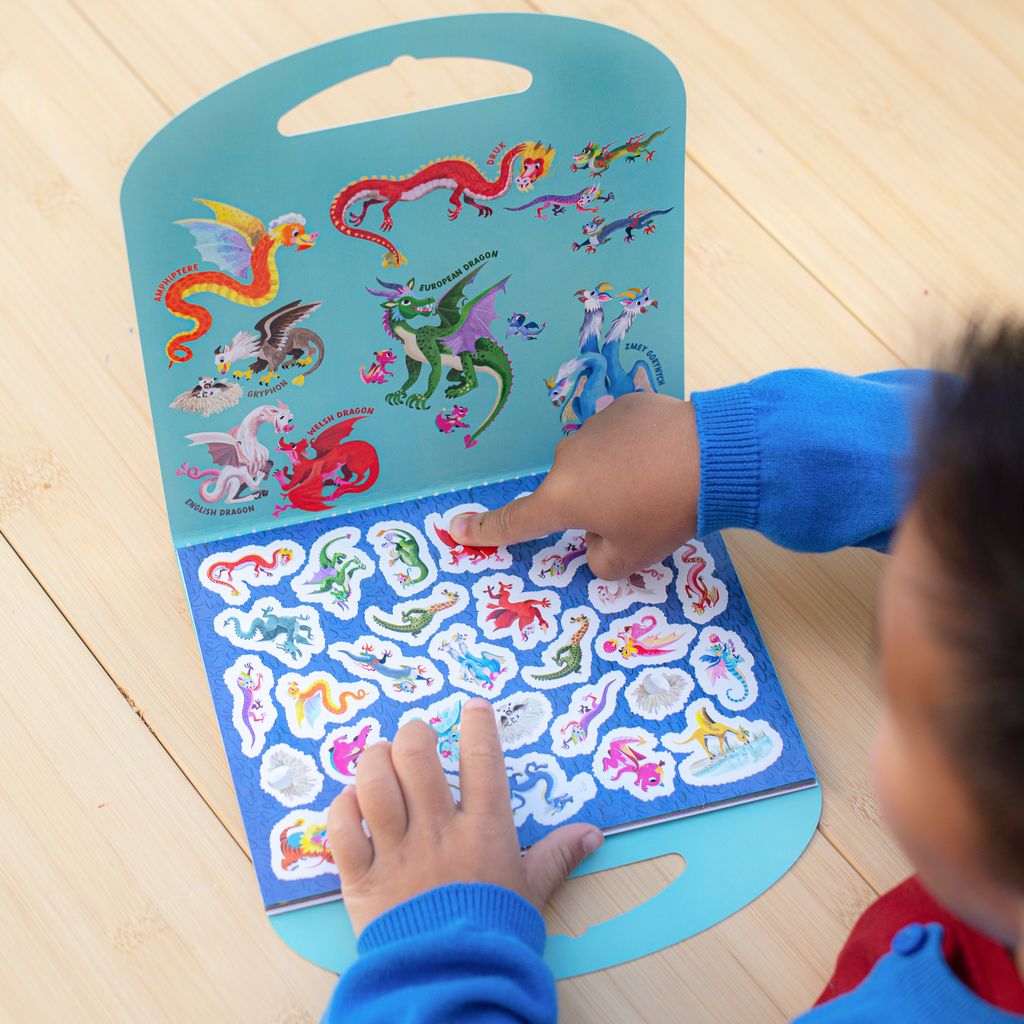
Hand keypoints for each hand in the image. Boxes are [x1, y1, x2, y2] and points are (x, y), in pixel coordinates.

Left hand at [327, 699, 602, 936]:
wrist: (454, 984)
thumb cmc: (497, 935)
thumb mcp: (532, 893)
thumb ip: (556, 857)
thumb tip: (591, 834)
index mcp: (484, 830)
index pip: (482, 760)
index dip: (476, 724)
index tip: (472, 706)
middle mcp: (438, 831)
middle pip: (416, 757)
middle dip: (413, 735)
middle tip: (416, 737)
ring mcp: (398, 852)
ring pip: (374, 783)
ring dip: (373, 762)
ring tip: (379, 759)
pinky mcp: (362, 878)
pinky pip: (343, 827)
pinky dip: (343, 807)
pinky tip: (352, 802)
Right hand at [450, 392, 698, 578]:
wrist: (713, 456)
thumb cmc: (665, 514)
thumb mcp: (632, 557)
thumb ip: (599, 559)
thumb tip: (596, 540)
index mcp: (562, 499)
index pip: (515, 521)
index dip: (485, 530)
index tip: (457, 528)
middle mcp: (567, 458)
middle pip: (571, 491)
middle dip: (595, 505)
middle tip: (639, 514)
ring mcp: (593, 426)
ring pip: (595, 461)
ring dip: (616, 473)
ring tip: (659, 482)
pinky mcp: (623, 405)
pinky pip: (619, 435)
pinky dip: (634, 448)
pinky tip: (665, 454)